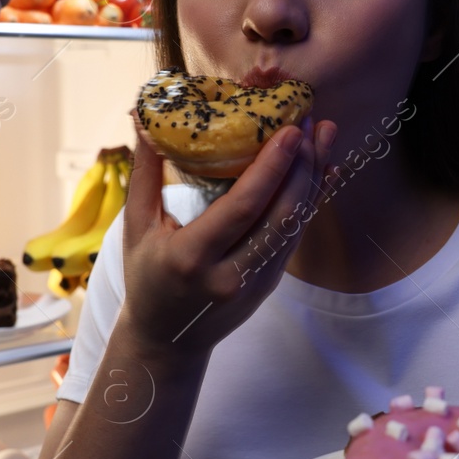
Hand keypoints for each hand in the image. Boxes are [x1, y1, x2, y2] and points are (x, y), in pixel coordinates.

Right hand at [117, 112, 334, 359]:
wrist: (166, 340)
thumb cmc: (146, 276)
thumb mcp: (136, 226)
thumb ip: (145, 172)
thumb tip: (144, 117)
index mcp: (191, 257)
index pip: (242, 207)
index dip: (271, 167)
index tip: (289, 130)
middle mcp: (229, 274)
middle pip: (280, 215)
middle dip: (302, 165)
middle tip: (309, 121)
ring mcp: (255, 284)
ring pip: (294, 225)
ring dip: (313, 178)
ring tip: (322, 135)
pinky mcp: (270, 284)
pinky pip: (295, 236)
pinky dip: (311, 201)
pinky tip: (323, 170)